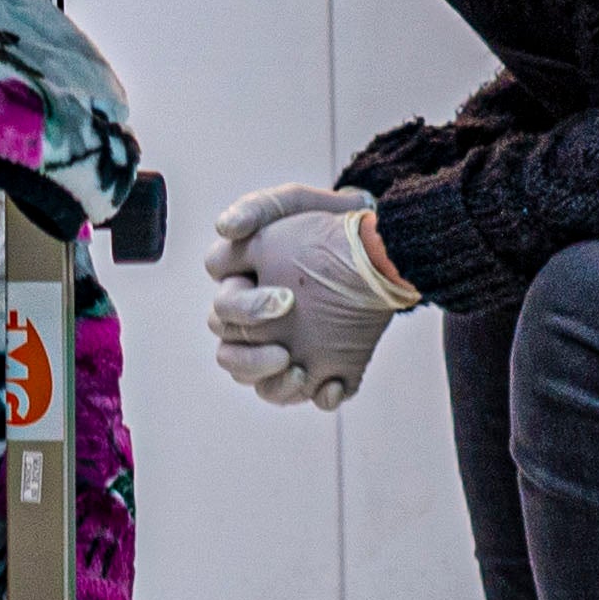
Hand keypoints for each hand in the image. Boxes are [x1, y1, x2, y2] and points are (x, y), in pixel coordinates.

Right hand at [203, 184, 419, 409]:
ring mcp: (281, 344)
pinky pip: (304, 394)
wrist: (376, 241)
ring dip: (273, 384)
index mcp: (241, 285)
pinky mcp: (316, 362)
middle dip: (252, 357)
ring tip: (302, 376)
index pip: (222, 307)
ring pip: (256, 381)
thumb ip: (256, 209)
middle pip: (229, 352)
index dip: (244, 310)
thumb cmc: (327, 219)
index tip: (286, 300)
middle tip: (286, 353)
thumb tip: (225, 228)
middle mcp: (253, 321)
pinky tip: (334, 388)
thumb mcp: (294, 203)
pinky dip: (317, 396)